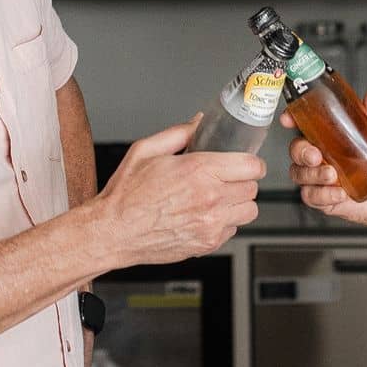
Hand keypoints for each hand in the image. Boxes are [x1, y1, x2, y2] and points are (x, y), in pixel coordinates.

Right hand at [96, 118, 263, 264]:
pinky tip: (205, 215)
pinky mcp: (208, 243)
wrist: (114, 232)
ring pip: (249, 211)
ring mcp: (211, 224)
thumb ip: (178, 133)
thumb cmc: (125, 195)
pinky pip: (233, 230)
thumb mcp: (146, 151)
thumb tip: (198, 122)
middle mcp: (210, 198)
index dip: (251, 162)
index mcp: (199, 171)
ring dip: (238, 203)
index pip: (252, 166)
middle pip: (253, 188)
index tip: (244, 163)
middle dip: (242, 181)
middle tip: (225, 179)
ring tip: (218, 198)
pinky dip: (225, 222)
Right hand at [286, 87, 366, 233]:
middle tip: (316, 156)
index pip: (307, 123)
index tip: (290, 119)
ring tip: (332, 176)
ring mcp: (323, 178)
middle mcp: (325, 155)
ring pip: (299, 173)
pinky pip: (311, 196)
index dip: (293, 118)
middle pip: (296, 148)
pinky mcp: (327, 199)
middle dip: (300, 151)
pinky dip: (322, 194)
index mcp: (335, 136)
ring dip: (312, 174)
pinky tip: (339, 193)